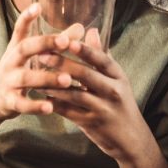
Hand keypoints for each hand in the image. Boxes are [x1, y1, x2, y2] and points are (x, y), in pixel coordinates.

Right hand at [0, 3, 82, 129]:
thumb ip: (56, 43)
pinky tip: (50, 107)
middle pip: (24, 49)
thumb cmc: (19, 72)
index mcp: (16, 49)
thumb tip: (81, 27)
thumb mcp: (33, 57)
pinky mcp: (9, 101)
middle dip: (43, 44)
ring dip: (47, 78)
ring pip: (26, 78)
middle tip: (65, 41)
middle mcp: (10, 62)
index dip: (27, 17)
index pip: (20, 29)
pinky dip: (35, 106)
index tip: (38, 6)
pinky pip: (22, 104)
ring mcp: (8, 82)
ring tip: (67, 79)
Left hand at [41, 26, 149, 164]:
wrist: (131, 137)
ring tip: (36, 76)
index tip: (68, 40)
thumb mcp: (116, 79)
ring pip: (75, 94)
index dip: (85, 50)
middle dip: (62, 64)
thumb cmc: (119, 102)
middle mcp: (113, 92)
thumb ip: (102, 56)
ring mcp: (103, 109)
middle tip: (42, 55)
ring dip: (54, 85)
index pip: (102, 59)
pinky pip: (70, 112)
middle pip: (86, 75)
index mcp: (119, 77)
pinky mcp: (92, 124)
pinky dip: (55, 104)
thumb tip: (91, 30)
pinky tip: (43, 96)